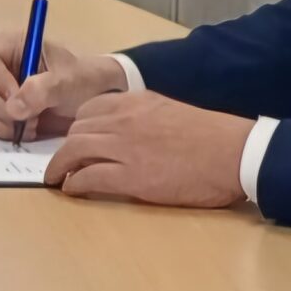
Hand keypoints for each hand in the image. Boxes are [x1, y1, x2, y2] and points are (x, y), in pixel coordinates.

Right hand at [0, 28, 127, 142]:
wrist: (94, 98)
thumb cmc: (82, 79)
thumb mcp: (68, 80)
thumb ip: (42, 89)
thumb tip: (13, 108)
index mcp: (12, 46)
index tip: (15, 96)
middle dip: (2, 107)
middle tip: (29, 117)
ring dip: (3, 122)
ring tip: (33, 124)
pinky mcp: (0, 111)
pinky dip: (5, 131)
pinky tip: (29, 130)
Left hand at [43, 92, 252, 207]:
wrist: (233, 153)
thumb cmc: (210, 136)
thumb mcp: (169, 111)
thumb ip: (143, 116)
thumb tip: (127, 133)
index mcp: (134, 101)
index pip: (90, 109)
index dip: (78, 126)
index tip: (76, 138)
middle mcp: (123, 120)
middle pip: (76, 130)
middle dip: (65, 147)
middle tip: (62, 162)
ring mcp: (124, 148)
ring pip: (74, 151)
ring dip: (60, 166)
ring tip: (57, 177)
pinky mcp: (130, 176)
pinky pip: (88, 177)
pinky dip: (74, 183)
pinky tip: (71, 189)